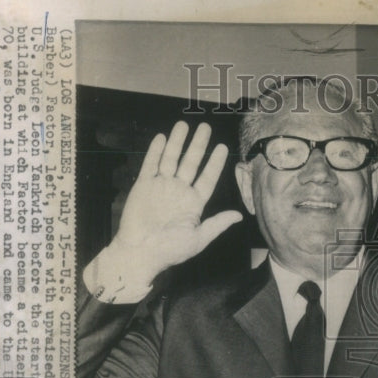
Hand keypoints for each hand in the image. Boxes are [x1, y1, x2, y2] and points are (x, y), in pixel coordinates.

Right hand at [111, 121, 241, 281]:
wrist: (139, 253)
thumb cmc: (169, 251)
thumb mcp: (198, 239)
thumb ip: (217, 224)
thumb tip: (239, 216)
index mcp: (193, 203)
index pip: (208, 178)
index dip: (215, 163)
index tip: (222, 147)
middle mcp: (178, 192)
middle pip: (190, 163)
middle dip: (198, 145)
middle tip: (205, 127)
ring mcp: (161, 187)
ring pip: (171, 159)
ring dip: (177, 142)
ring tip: (184, 125)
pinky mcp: (143, 186)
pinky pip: (150, 165)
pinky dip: (155, 151)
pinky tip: (162, 138)